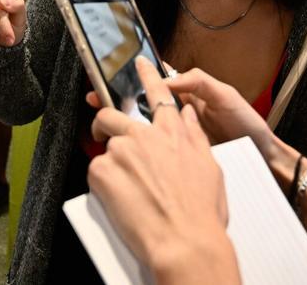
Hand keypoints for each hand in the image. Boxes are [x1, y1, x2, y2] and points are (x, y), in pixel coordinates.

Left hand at [87, 58, 238, 283]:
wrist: (185, 242)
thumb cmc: (202, 213)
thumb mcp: (210, 168)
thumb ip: (196, 137)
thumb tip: (189, 117)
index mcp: (173, 133)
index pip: (158, 95)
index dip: (148, 76)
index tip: (139, 63)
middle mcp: (145, 136)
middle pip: (115, 116)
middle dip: (105, 121)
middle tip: (104, 132)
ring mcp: (121, 151)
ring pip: (105, 147)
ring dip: (111, 163)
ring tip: (124, 188)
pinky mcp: (102, 171)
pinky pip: (96, 172)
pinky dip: (103, 185)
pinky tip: (121, 202)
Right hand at [87, 64, 277, 157]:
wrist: (263, 160)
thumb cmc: (247, 126)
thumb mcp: (226, 96)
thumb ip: (199, 83)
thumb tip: (169, 79)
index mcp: (189, 94)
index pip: (158, 79)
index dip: (136, 74)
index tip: (114, 70)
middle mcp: (179, 113)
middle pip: (142, 102)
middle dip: (119, 97)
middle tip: (97, 96)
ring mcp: (176, 135)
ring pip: (143, 125)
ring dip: (123, 121)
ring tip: (102, 117)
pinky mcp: (177, 155)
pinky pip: (153, 147)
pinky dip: (137, 145)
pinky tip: (122, 144)